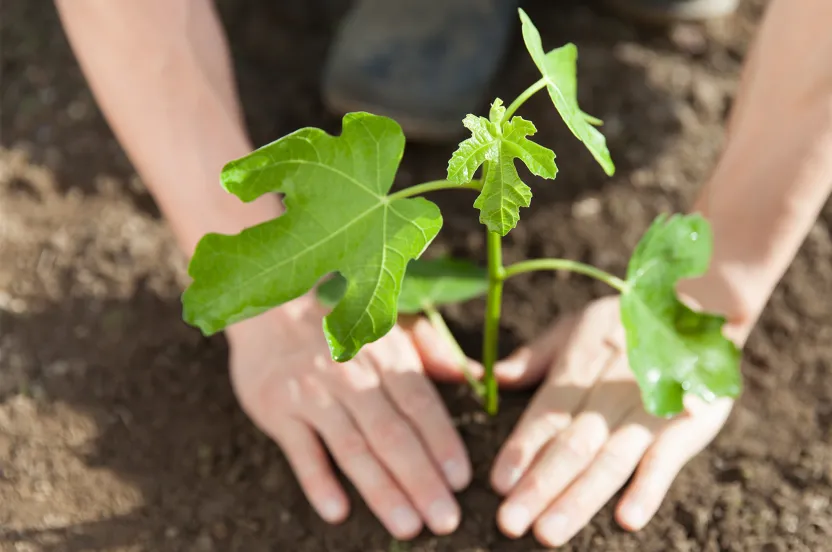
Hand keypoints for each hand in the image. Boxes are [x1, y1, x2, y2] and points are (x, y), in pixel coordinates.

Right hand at [225, 295, 470, 539]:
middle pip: (392, 434)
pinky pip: (300, 450)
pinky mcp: (278, 408)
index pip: (420, 404)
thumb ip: (431, 351)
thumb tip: (473, 374)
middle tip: (445, 520)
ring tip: (407, 525)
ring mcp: (313, 392)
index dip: (442, 443)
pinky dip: (318, 481)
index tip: (461, 481)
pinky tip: (337, 511)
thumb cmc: (341, 323)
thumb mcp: (389, 325)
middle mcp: (352, 375)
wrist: (270, 305)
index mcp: (385, 356)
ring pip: (352, 447)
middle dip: (421, 480)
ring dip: (381, 490)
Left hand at [489, 296, 738, 546]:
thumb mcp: (575, 326)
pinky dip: (649, 489)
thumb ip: (535, 357)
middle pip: (572, 445)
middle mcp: (609, 392)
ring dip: (579, 499)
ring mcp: (649, 411)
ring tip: (549, 532)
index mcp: (578, 367)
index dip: (521, 449)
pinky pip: (667, 460)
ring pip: (610, 461)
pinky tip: (628, 519)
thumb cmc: (624, 322)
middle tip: (510, 523)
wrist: (701, 308)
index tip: (497, 483)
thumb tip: (494, 378)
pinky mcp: (687, 425)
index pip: (545, 414)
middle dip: (539, 485)